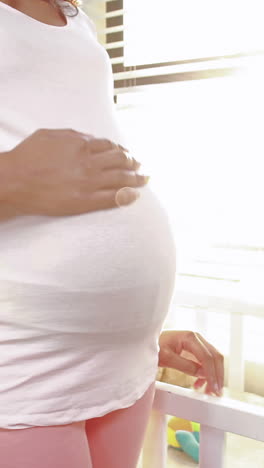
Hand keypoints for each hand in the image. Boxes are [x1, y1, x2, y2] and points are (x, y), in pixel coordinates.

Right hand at [4, 128, 147, 216]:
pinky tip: (135, 196)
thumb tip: (90, 138)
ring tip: (145, 180)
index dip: (122, 150)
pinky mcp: (85, 201)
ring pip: (121, 179)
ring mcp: (89, 182)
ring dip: (137, 179)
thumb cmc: (28, 157)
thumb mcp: (50, 135)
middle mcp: (90, 162)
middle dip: (134, 163)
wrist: (16, 181)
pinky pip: (113, 198)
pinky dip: (127, 196)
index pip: (110, 146)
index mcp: (82, 145)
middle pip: (121, 161)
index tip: (126, 154)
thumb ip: (74, 135)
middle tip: (141, 166)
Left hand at [158, 330, 223, 396]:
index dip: (212, 374)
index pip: (207, 357)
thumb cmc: (154, 346)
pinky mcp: (195, 348)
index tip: (213, 388)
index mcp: (190, 337)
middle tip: (216, 393)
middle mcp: (197, 338)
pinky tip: (199, 384)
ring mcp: (197, 342)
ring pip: (213, 359)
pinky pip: (206, 361)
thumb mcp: (167, 358)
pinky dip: (206, 373)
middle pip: (215, 357)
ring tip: (207, 391)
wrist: (146, 340)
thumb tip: (203, 374)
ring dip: (213, 376)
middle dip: (217, 376)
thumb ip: (186, 366)